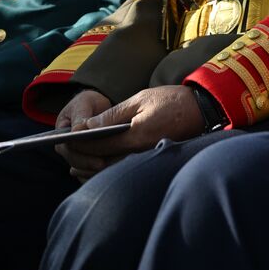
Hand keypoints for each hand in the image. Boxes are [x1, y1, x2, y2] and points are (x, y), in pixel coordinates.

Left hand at [56, 86, 204, 179]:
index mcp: (136, 136)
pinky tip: (96, 164)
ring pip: (111, 170)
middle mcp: (140, 153)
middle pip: (102, 162)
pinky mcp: (150, 161)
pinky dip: (106, 168)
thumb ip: (113, 114)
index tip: (65, 139)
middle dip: (81, 158)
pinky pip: (123, 169)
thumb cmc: (172, 101)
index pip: (99, 145)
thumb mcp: (141, 99)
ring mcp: (146, 159)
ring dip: (91, 167)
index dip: (80, 143)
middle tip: (65, 151)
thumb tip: (87, 126)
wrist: (203, 111)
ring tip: (74, 162)